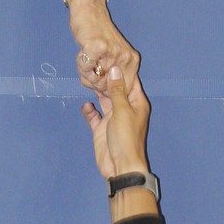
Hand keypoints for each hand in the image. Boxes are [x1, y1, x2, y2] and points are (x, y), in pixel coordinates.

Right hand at [69, 0, 139, 92]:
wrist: (89, 10)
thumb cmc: (97, 34)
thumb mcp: (112, 57)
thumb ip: (112, 78)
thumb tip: (105, 94)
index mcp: (132, 62)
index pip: (122, 91)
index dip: (107, 91)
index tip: (99, 81)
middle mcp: (126, 58)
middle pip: (105, 87)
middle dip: (93, 81)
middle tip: (90, 65)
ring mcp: (113, 53)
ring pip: (94, 78)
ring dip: (85, 71)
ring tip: (87, 56)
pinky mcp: (98, 47)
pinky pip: (85, 67)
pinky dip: (80, 62)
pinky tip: (83, 51)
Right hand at [82, 66, 150, 181]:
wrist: (120, 166)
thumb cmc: (126, 139)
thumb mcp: (121, 110)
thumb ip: (116, 90)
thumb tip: (114, 70)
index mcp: (136, 103)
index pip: (130, 82)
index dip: (121, 70)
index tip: (111, 57)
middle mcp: (125, 109)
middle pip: (115, 89)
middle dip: (106, 79)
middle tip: (95, 66)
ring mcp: (112, 119)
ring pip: (103, 100)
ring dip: (96, 93)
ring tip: (87, 81)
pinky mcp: (101, 129)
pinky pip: (94, 116)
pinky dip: (89, 111)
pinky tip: (86, 106)